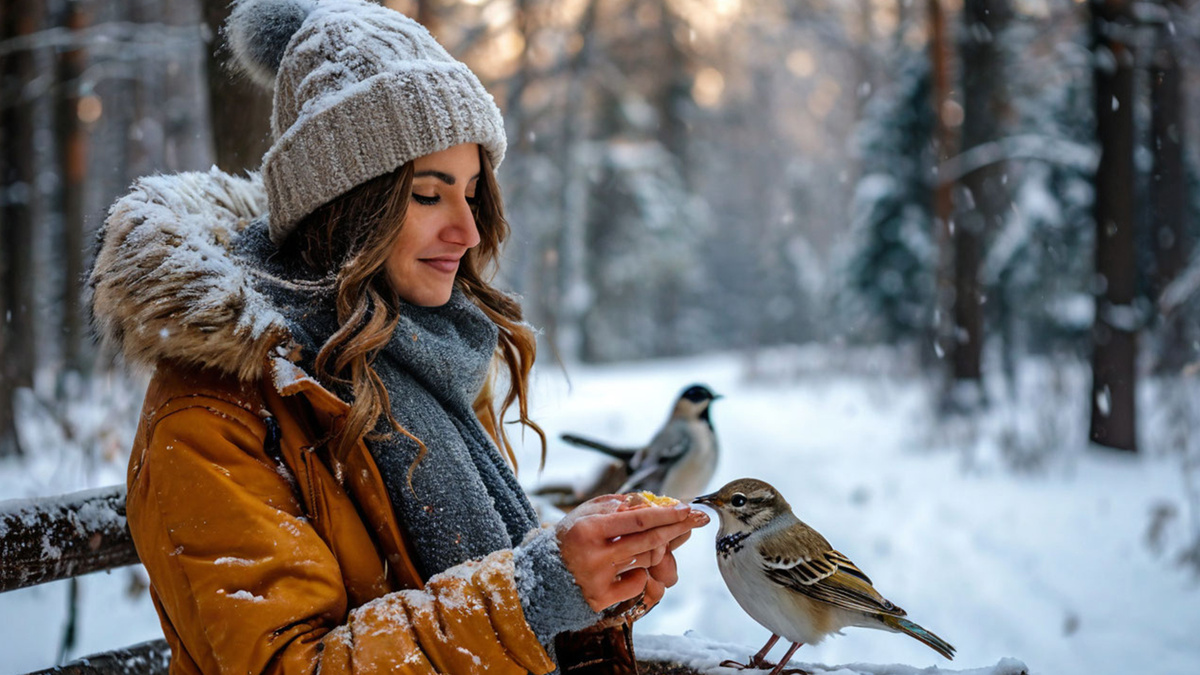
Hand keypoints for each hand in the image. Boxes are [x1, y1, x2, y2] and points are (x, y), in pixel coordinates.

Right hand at [557, 494, 707, 611]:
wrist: (543, 574)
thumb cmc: (570, 538)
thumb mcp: (584, 513)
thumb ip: (614, 506)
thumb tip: (647, 503)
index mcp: (588, 528)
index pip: (638, 520)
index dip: (666, 514)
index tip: (687, 508)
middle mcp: (594, 555)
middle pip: (649, 541)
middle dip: (676, 528)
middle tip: (695, 519)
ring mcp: (599, 579)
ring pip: (646, 560)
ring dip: (655, 549)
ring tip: (651, 541)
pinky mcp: (601, 598)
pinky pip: (637, 583)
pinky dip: (638, 573)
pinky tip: (626, 568)